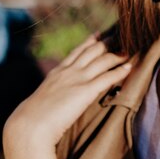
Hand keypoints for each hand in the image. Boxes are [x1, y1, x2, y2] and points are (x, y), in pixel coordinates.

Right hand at [3, 36, 131, 148]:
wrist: (29, 125)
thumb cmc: (33, 118)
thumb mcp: (44, 98)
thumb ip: (53, 93)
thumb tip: (57, 97)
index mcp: (57, 72)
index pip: (77, 51)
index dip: (90, 41)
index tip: (100, 33)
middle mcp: (68, 71)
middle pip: (93, 51)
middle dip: (108, 42)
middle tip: (122, 36)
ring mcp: (77, 79)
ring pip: (102, 61)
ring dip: (118, 54)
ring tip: (130, 50)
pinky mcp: (85, 91)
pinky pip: (107, 78)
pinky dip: (119, 72)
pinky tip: (129, 68)